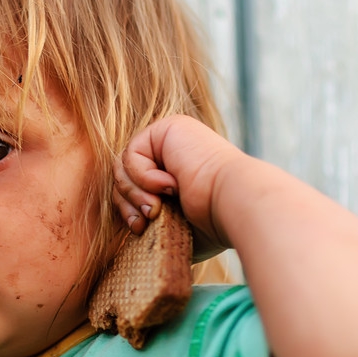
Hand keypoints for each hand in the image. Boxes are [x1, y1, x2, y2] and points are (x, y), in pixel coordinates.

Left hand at [112, 114, 246, 261]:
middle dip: (127, 203)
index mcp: (178, 172)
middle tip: (144, 221)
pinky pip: (132, 154)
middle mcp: (174, 151)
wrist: (234, 204)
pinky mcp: (168, 128)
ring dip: (135, 193)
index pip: (132, 187)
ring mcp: (171, 137)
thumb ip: (153, 217)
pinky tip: (170, 187)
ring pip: (124, 167)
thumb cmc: (213, 222)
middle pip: (124, 175)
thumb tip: (134, 224)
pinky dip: (143, 177)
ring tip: (156, 209)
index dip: (128, 209)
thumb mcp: (174, 224)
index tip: (139, 228)